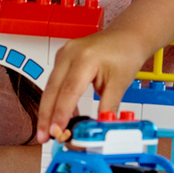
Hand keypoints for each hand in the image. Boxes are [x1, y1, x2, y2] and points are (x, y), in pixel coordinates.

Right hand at [34, 28, 153, 142]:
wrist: (128, 36)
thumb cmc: (125, 53)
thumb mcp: (120, 84)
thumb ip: (108, 107)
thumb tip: (99, 128)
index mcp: (85, 58)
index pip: (68, 91)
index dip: (60, 114)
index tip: (57, 131)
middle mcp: (70, 53)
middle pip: (52, 90)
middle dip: (46, 116)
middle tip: (44, 137)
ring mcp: (64, 54)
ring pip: (51, 87)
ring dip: (49, 110)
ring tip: (49, 131)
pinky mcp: (63, 58)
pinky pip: (56, 82)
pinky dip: (56, 99)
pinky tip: (60, 116)